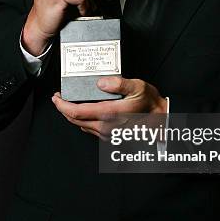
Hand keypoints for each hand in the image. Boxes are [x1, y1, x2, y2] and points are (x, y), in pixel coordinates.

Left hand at [51, 76, 167, 138]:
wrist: (162, 121)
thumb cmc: (150, 103)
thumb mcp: (138, 86)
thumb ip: (118, 83)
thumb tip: (100, 83)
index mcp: (109, 114)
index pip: (75, 112)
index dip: (62, 105)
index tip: (57, 97)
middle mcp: (105, 127)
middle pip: (74, 120)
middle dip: (63, 109)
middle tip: (59, 98)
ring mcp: (107, 134)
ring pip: (81, 126)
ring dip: (72, 116)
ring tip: (70, 103)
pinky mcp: (110, 137)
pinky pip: (90, 130)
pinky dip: (83, 121)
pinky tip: (85, 112)